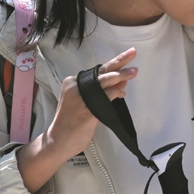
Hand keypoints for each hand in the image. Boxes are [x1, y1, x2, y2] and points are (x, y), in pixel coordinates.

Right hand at [18, 48, 136, 192]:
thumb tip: (122, 83)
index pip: (98, 72)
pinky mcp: (87, 109)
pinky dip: (116, 94)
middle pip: (102, 71)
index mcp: (73, 83)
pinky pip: (105, 97)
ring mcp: (81, 97)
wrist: (59, 140)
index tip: (126, 60)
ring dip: (121, 75)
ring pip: (104, 81)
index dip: (114, 67)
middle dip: (119, 61)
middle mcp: (76, 86)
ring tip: (134, 71)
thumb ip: (104, 93)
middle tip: (133, 52)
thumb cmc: (73, 122)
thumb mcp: (89, 103)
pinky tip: (122, 93)